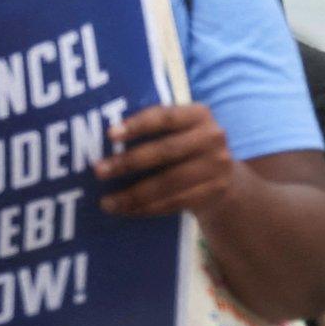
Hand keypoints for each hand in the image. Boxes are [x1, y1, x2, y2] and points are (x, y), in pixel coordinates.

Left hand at [96, 103, 236, 216]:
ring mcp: (217, 166)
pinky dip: (148, 208)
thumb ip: (154, 130)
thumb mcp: (179, 131)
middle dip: (129, 162)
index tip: (110, 135)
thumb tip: (106, 142)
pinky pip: (175, 202)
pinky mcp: (215, 192)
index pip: (165, 116)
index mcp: (199, 114)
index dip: (137, 125)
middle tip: (99, 171)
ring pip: (169, 182)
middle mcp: (212, 137)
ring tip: (107, 202)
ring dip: (134, 194)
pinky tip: (128, 210)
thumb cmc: (186, 150)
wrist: (225, 180)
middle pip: (166, 151)